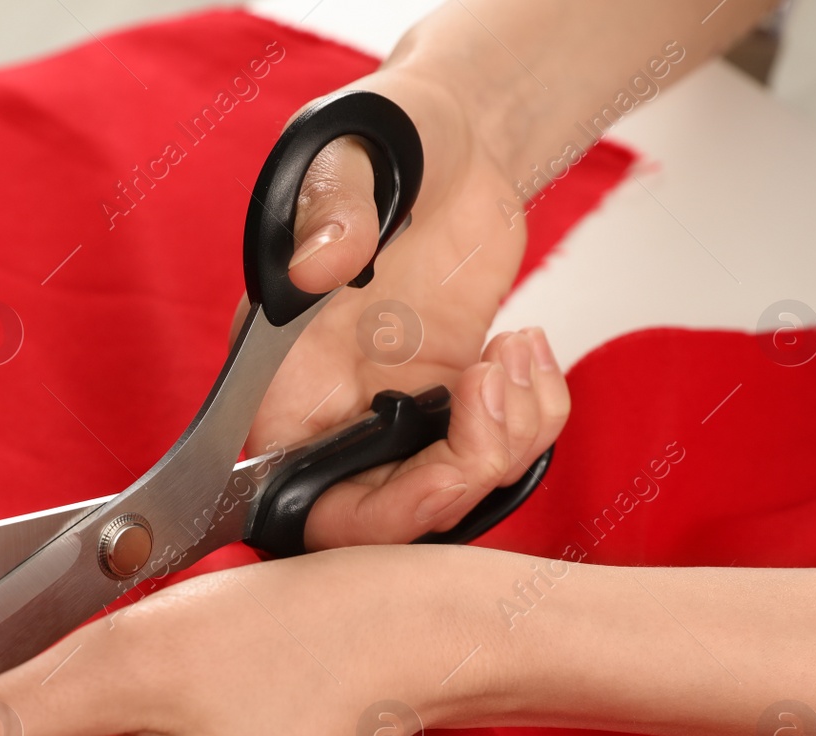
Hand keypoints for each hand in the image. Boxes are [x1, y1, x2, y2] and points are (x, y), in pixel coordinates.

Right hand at [246, 68, 567, 549]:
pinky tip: (527, 347)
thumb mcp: (349, 152)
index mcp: (280, 372)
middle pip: (378, 520)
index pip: (287, 494)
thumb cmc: (387, 136)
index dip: (354, 515)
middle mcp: (332, 406)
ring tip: (515, 351)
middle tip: (489, 395)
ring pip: (450, 494)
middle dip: (454, 479)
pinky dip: (535, 415)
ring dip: (508, 439)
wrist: (459, 134)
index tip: (434, 465)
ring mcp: (396, 410)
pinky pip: (499, 452)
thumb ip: (329, 207)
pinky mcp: (454, 401)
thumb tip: (318, 265)